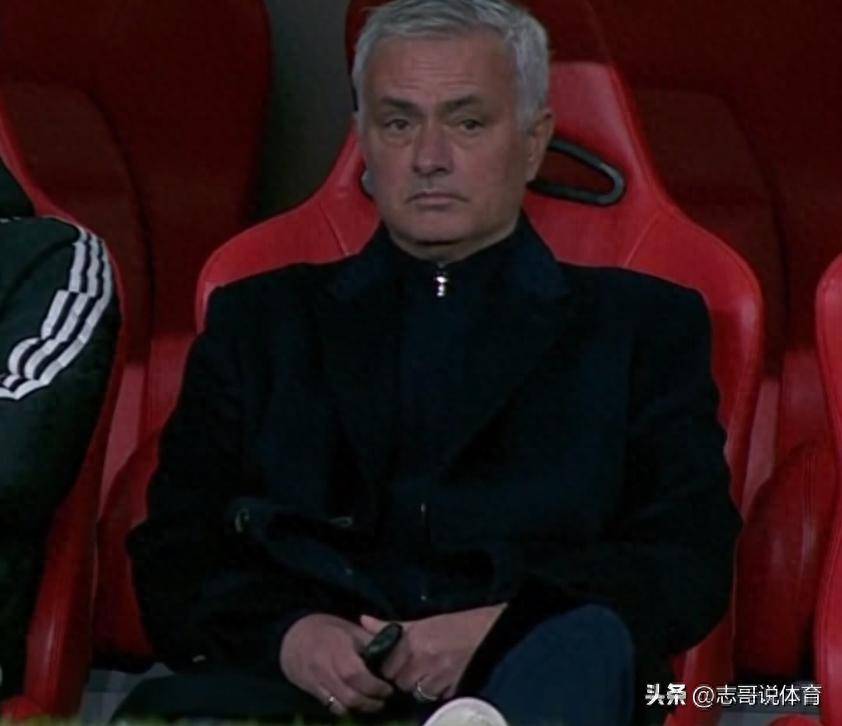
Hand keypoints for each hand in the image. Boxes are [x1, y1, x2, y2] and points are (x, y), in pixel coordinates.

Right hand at [280, 613, 392, 715]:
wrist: (293, 635)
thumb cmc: (327, 630)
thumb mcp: (350, 629)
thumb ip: (370, 642)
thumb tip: (393, 653)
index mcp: (338, 649)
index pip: (357, 675)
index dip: (375, 686)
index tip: (388, 688)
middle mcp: (325, 667)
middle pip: (350, 695)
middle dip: (371, 702)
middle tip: (383, 699)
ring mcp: (316, 680)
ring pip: (340, 705)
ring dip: (360, 708)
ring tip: (372, 703)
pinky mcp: (311, 690)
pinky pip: (330, 706)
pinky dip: (345, 708)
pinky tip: (354, 703)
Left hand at [360, 604, 505, 700]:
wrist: (488, 633)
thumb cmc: (453, 625)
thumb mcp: (421, 622)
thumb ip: (390, 626)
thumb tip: (363, 621)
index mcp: (412, 641)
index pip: (387, 667)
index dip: (391, 667)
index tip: (398, 663)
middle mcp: (422, 660)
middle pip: (401, 683)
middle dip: (405, 678)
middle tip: (414, 669)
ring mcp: (438, 677)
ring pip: (416, 693)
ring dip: (420, 687)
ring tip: (429, 674)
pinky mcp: (452, 689)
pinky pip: (434, 697)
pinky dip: (436, 692)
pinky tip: (442, 680)